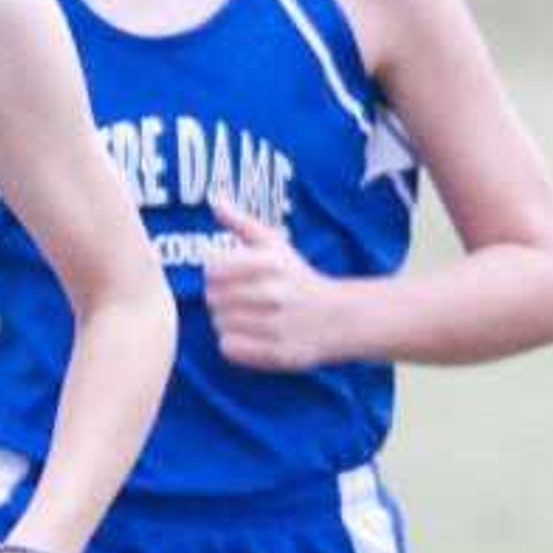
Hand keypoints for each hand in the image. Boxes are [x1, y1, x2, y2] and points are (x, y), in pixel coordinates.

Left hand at [202, 193, 337, 370]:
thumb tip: (215, 199)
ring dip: (227, 321)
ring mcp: (277, 326)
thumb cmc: (298, 277)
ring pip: (219, 324)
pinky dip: (234, 343)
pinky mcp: (279, 353)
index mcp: (271, 264)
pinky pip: (230, 348)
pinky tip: (251, 336)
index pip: (212, 270)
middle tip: (241, 299)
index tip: (230, 276)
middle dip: (221, 298)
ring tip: (249, 317)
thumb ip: (242, 222)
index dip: (216, 274)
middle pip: (213, 299)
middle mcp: (275, 294)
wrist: (339, 317)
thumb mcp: (275, 245)